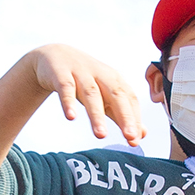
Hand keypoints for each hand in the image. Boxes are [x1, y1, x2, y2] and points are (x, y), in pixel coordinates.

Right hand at [28, 45, 145, 145]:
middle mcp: (100, 75)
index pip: (129, 100)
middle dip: (124, 116)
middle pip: (116, 95)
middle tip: (130, 137)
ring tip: (101, 134)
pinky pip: (66, 88)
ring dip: (97, 115)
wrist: (53, 55)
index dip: (134, 119)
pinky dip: (68, 102)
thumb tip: (140, 135)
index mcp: (114, 80)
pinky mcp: (60, 73)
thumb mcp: (103, 95)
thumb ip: (120, 114)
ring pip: (91, 94)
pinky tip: (71, 117)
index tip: (137, 139)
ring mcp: (80, 73)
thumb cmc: (83, 78)